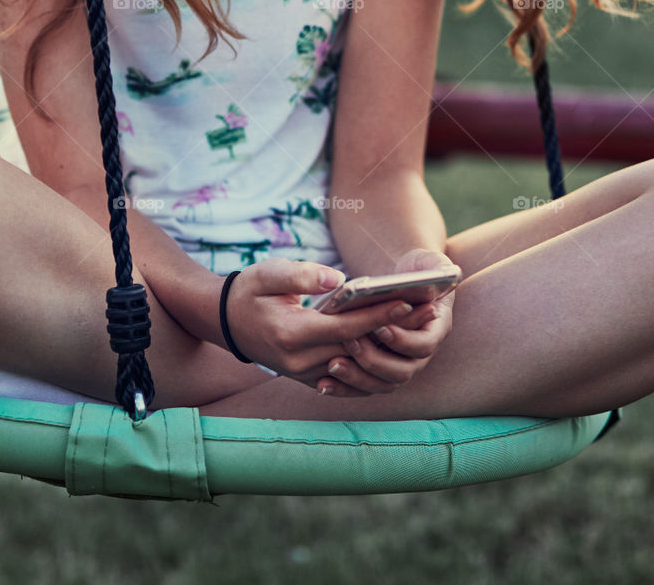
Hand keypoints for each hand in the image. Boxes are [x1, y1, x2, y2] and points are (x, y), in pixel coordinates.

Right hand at [222, 257, 432, 391]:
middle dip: (393, 331)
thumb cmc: (251, 290)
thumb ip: (302, 275)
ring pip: (357, 368)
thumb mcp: (269, 272)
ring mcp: (305, 375)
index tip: (406, 302)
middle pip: (357, 349)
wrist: (226, 321)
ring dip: (389, 349)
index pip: (345, 329)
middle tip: (426, 312)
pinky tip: (396, 348)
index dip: (377, 316)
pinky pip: (348, 380)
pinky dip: (374, 366)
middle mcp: (300, 362)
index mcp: (291, 334)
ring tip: (419, 326)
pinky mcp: (310, 379)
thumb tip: (337, 281)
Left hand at [314, 248, 457, 397]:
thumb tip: (433, 273)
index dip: (402, 340)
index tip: (379, 326)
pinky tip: (322, 384)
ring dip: (358, 377)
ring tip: (332, 364)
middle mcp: (421, 353)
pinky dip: (346, 388)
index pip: (424, 345)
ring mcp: (403, 363)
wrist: (412, 283)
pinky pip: (366, 386)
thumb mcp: (431, 262)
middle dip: (375, 360)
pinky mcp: (382, 369)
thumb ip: (435, 267)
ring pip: (384, 384)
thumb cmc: (421, 269)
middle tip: (350, 342)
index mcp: (437, 329)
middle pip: (403, 372)